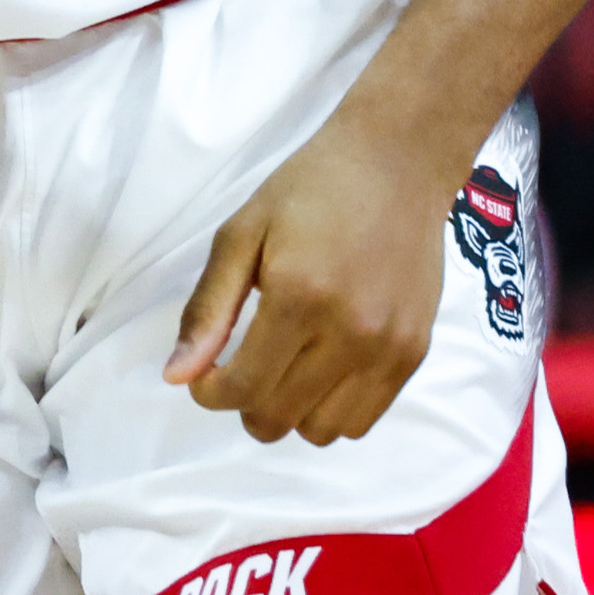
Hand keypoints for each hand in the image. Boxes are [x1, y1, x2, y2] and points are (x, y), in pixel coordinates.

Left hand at [165, 116, 455, 442]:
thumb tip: (177, 377)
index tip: (205, 373)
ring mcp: (389, 347)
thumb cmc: (312, 188)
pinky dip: (333, 410)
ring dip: (291, 412)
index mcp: (299, 296)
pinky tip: (322, 370)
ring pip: (323, 432)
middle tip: (242, 367)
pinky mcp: (415, 352)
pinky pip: (364, 420)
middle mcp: (350, 331)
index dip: (209, 393)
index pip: (243, 388)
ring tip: (285, 369)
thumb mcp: (242, 233)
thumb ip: (209, 309)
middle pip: (278, 419)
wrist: (398, 162)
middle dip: (245, 404)